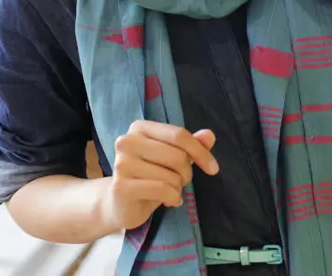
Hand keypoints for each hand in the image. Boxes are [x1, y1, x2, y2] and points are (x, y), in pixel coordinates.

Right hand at [100, 120, 217, 231]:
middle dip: (186, 174)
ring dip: (177, 189)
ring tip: (168, 192)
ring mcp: (122, 163)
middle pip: (177, 156)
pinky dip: (173, 199)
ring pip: (171, 176)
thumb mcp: (171, 159)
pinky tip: (168, 202)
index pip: (179, 135)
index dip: (200, 152)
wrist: (118, 204)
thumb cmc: (148, 177)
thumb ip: (190, 145)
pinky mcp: (121, 186)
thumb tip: (209, 135)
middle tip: (178, 182)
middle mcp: (127, 141)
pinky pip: (163, 190)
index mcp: (139, 128)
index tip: (213, 168)